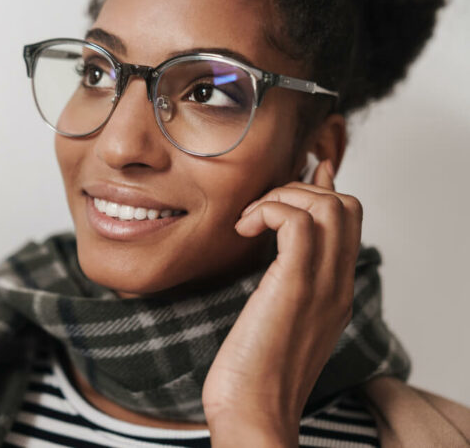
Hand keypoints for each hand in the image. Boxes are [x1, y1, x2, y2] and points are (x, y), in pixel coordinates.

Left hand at [202, 159, 363, 446]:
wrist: (252, 411)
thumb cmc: (253, 371)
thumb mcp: (276, 318)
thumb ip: (283, 282)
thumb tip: (272, 253)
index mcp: (335, 291)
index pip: (348, 221)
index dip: (320, 191)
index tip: (291, 181)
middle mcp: (338, 284)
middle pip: (346, 204)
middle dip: (299, 190)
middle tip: (261, 212)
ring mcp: (323, 285)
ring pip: (329, 206)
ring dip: (282, 198)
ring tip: (250, 221)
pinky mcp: (295, 287)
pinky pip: (298, 223)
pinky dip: (270, 211)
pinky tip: (244, 228)